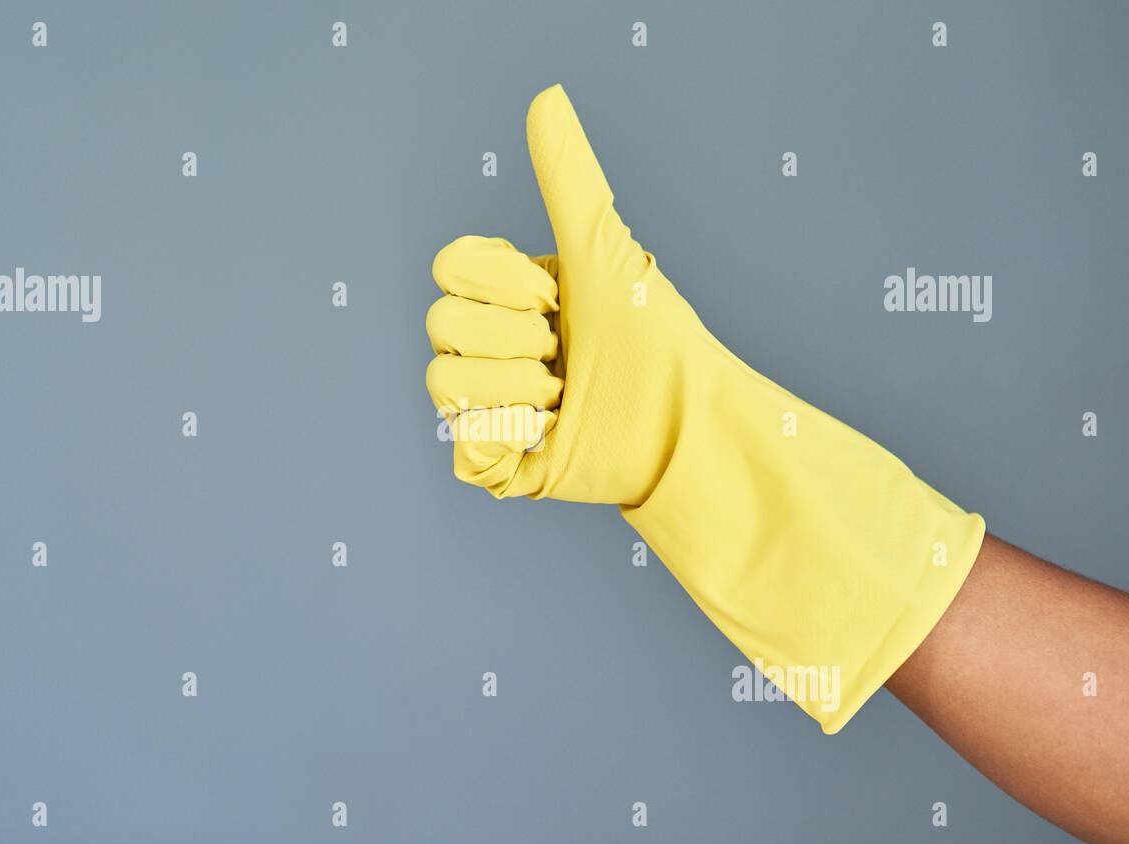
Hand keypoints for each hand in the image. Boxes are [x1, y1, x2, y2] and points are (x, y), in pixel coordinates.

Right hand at [426, 85, 705, 504]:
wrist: (687, 425)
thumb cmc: (654, 336)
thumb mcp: (602, 251)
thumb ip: (568, 179)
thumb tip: (546, 96)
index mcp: (505, 296)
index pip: (448, 269)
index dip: (500, 283)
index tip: (556, 299)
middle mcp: (488, 347)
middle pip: (441, 322)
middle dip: (517, 338)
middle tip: (566, 354)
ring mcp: (488, 406)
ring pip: (442, 381)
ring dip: (516, 388)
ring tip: (562, 400)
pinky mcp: (496, 461)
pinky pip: (460, 442)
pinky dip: (508, 436)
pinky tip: (548, 435)